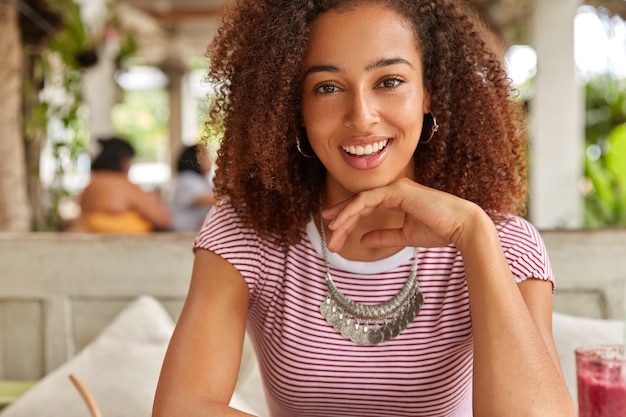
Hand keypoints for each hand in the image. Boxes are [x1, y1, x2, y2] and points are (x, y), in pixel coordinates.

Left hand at [322, 178, 484, 252]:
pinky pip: (367, 199)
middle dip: (341, 217)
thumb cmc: (439, 230)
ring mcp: (395, 188)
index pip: (366, 204)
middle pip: (360, 201)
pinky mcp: (397, 191)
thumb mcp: (404, 236)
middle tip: (327, 232)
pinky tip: (341, 223)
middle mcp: (394, 189)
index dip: (348, 214)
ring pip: (361, 200)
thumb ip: (384, 237)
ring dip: (344, 217)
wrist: (461, 227)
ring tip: (332, 232)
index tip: (333, 226)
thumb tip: (363, 241)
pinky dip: (352, 210)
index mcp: (397, 197)